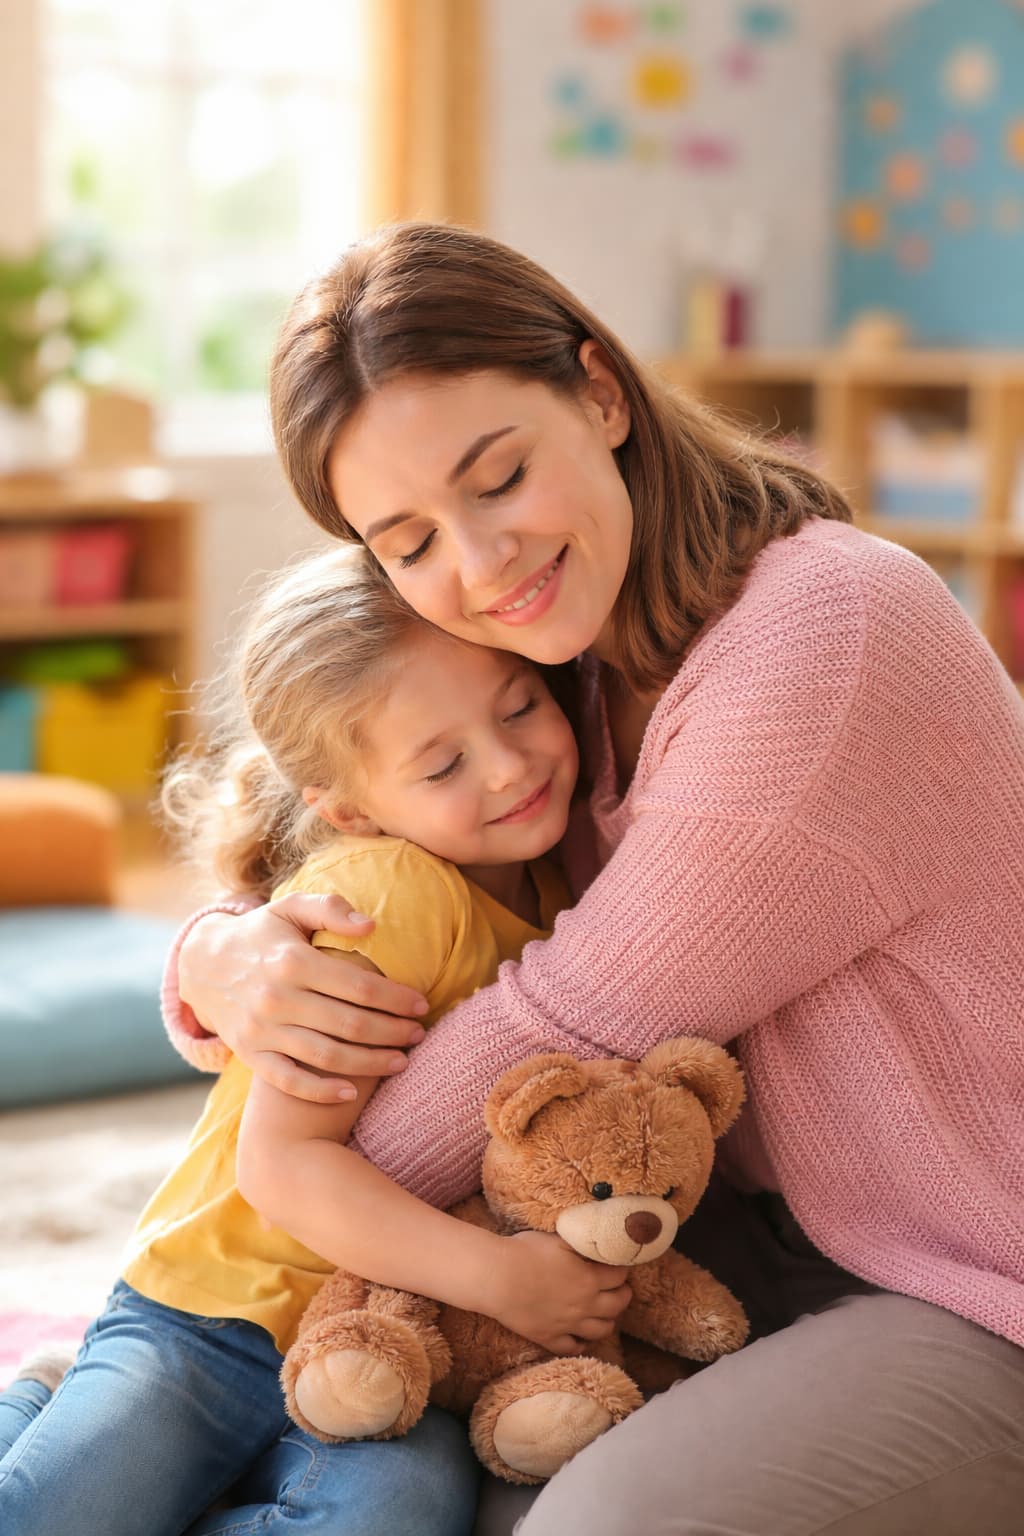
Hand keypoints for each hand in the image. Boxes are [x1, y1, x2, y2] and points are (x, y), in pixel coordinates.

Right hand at [178, 894, 428, 1101]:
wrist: (201, 964)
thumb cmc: (261, 934)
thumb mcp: (290, 909)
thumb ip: (331, 909)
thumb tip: (372, 926)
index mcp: (293, 961)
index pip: (360, 987)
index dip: (397, 999)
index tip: (422, 1004)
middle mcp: (277, 998)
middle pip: (350, 1025)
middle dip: (393, 1033)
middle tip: (419, 1035)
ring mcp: (261, 1030)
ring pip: (327, 1056)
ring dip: (370, 1063)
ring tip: (401, 1062)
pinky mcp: (250, 1054)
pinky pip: (289, 1080)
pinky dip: (321, 1090)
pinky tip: (352, 1092)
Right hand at [488, 1230, 631, 1355]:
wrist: (497, 1279)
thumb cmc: (526, 1252)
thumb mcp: (559, 1239)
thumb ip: (581, 1244)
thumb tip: (597, 1244)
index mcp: (589, 1279)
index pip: (619, 1276)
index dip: (622, 1269)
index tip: (620, 1265)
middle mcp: (585, 1305)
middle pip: (617, 1305)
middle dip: (623, 1296)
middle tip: (621, 1289)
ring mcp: (568, 1325)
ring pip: (600, 1330)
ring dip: (608, 1321)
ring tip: (606, 1313)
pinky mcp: (549, 1338)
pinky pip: (573, 1348)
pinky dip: (581, 1344)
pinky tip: (580, 1337)